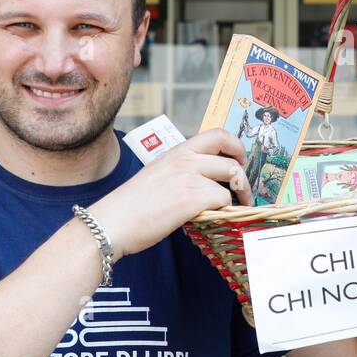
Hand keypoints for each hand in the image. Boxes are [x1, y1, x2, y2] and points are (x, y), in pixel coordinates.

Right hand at [88, 128, 252, 259]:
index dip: (235, 145)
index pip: (217, 134)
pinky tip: (218, 217)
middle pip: (231, 157)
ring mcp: (190, 176)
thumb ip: (181, 171)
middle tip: (244, 189)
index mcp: (176, 151)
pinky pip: (224, 199)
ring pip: (231, 178)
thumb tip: (205, 180)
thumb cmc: (131, 206)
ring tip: (236, 207)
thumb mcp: (157, 174)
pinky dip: (226, 209)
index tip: (239, 159)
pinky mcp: (193, 197)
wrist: (113, 222)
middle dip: (243, 174)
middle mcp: (185, 159)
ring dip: (239, 194)